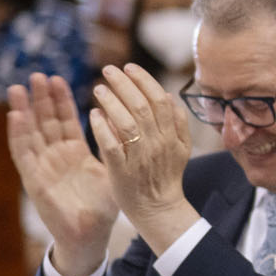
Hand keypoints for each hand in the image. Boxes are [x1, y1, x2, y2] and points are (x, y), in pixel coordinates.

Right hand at [7, 73, 120, 275]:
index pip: (66, 121)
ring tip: (19, 88)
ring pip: (31, 133)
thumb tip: (134, 125)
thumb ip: (117, 148)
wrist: (90, 236)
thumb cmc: (102, 207)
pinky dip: (19, 134)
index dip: (61, 100)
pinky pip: (24, 154)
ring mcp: (43, 167)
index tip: (59, 78)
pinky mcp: (34, 180)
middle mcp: (56, 157)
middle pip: (46, 122)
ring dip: (24, 110)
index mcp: (75, 153)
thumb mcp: (113, 171)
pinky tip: (14, 116)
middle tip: (38, 75)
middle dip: (41, 99)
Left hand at [86, 64, 196, 250]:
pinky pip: (112, 145)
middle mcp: (158, 143)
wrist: (158, 209)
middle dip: (124, 84)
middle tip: (108, 70)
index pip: (159, 99)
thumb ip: (178, 123)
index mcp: (172, 135)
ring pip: (126, 123)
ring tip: (99, 89)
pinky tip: (93, 115)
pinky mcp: (122, 170)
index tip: (129, 66)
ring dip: (111, 102)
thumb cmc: (166, 176)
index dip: (143, 80)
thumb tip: (168, 96)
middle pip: (142, 106)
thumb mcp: (181, 149)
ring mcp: (140, 157)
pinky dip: (102, 128)